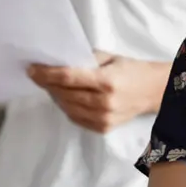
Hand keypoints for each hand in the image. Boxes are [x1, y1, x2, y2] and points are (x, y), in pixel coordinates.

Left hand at [28, 52, 162, 133]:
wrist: (154, 91)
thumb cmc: (131, 70)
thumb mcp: (109, 58)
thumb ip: (85, 60)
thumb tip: (58, 61)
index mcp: (107, 81)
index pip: (68, 78)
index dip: (46, 74)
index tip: (31, 69)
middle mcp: (104, 103)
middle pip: (64, 94)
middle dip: (48, 84)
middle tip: (37, 75)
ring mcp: (104, 118)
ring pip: (67, 107)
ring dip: (55, 96)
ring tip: (50, 85)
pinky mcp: (103, 128)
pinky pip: (75, 118)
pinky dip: (66, 107)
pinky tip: (64, 97)